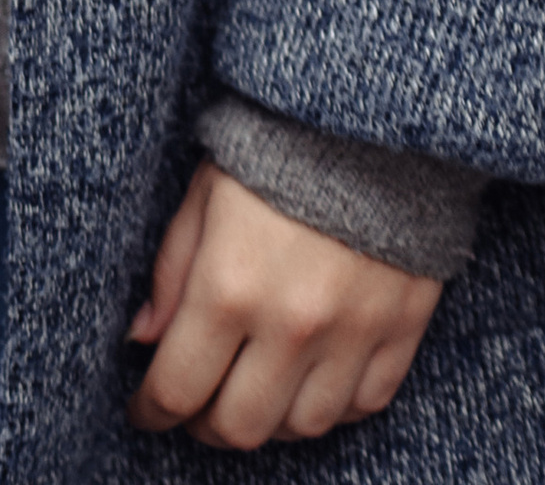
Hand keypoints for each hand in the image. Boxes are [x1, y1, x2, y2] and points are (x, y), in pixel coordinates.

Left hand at [125, 163, 440, 448]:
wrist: (371, 115)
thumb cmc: (272, 145)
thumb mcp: (203, 192)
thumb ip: (171, 272)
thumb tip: (144, 339)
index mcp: (228, 287)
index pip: (178, 388)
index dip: (152, 410)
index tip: (144, 409)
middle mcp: (290, 325)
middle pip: (239, 426)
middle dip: (204, 425)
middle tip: (194, 405)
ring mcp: (351, 335)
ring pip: (302, 427)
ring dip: (268, 420)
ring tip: (249, 391)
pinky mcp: (400, 331)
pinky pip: (362, 405)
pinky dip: (330, 407)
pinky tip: (307, 381)